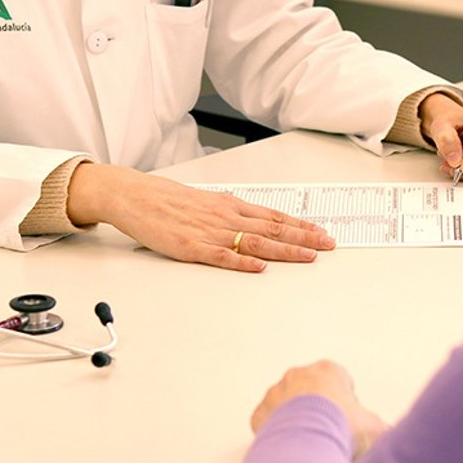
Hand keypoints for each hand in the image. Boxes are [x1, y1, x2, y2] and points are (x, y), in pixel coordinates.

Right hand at [66, 163, 334, 271]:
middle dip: (304, 238)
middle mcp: (225, 216)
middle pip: (273, 227)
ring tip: (307, 257)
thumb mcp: (205, 201)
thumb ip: (230, 212)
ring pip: (255, 240)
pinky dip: (242, 261)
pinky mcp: (191, 246)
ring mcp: (209, 231)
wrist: (134, 195)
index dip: (301, 225)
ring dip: (284, 250)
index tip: (322, 232)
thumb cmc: (167, 200)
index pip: (274, 215)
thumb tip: (254, 221)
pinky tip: (259, 266)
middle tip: (328, 246)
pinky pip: (221, 255)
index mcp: (229, 205)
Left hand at [251, 360, 388, 459]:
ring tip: (308, 444)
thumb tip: (390, 436)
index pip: (338, 381)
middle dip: (318, 410)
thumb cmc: (344, 428)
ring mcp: (276, 393)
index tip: (347, 422)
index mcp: (328, 370)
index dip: (345, 403)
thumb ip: (380, 427)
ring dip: (295, 420)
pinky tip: (290, 447)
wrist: (311, 443)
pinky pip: (267, 421)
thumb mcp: (375, 427)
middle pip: (310, 392)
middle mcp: (299, 375)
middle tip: (328, 434)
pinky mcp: (260, 412)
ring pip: (286, 405)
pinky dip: (276, 433)